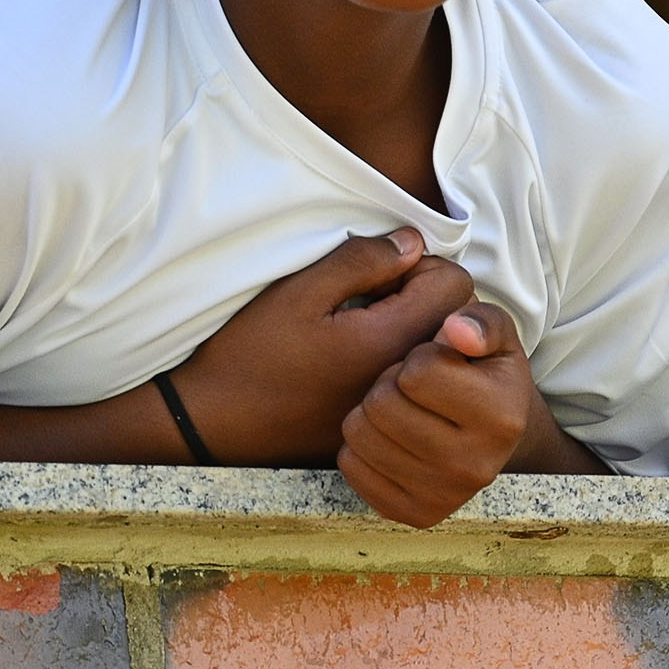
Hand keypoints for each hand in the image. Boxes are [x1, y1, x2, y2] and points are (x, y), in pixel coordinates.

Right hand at [170, 229, 474, 465]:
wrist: (211, 424)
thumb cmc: (249, 354)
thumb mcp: (299, 291)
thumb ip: (363, 260)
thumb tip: (412, 243)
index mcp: (390, 339)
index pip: (457, 284)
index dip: (423, 265)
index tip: (380, 273)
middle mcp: (404, 375)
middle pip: (456, 314)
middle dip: (425, 292)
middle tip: (371, 295)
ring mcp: (396, 401)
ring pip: (438, 344)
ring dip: (412, 323)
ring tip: (360, 323)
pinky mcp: (381, 419)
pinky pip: (414, 376)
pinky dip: (397, 356)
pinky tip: (354, 355)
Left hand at [337, 301, 541, 526]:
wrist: (492, 438)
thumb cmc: (485, 375)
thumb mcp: (496, 337)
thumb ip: (481, 321)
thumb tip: (455, 330)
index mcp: (502, 417)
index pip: (417, 373)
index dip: (418, 358)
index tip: (435, 364)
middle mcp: (476, 465)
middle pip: (382, 405)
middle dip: (389, 384)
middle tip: (412, 389)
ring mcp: (444, 496)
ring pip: (360, 434)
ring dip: (371, 412)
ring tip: (400, 410)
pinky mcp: (413, 514)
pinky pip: (351, 466)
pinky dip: (361, 445)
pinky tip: (390, 438)